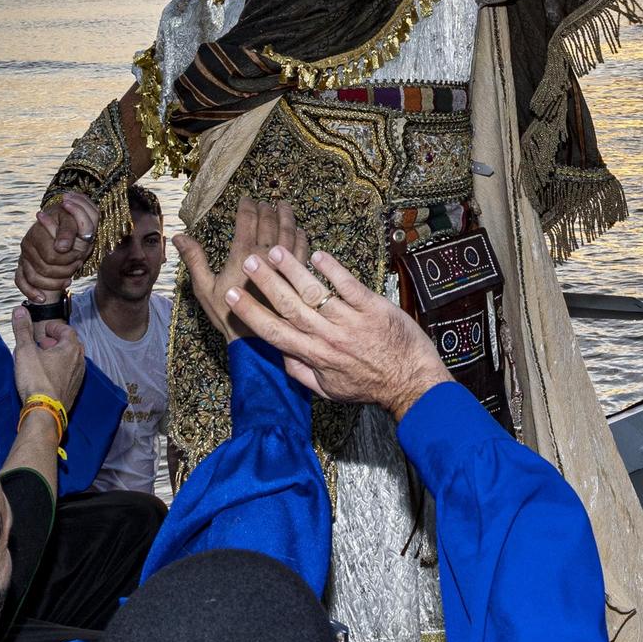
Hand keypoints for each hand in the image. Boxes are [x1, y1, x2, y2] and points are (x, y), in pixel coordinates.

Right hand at [11, 303, 85, 409]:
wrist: (44, 411)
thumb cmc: (36, 380)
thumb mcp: (25, 350)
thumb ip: (22, 329)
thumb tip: (19, 311)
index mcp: (71, 348)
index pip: (67, 330)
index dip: (55, 328)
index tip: (44, 329)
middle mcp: (79, 361)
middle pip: (70, 345)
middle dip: (56, 342)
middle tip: (42, 344)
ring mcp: (78, 377)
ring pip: (71, 360)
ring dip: (58, 357)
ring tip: (42, 360)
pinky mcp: (74, 390)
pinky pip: (69, 374)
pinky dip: (59, 370)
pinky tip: (46, 376)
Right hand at [15, 193, 96, 302]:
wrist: (67, 228)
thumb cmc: (73, 224)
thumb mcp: (75, 221)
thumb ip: (68, 231)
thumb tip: (61, 247)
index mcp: (38, 231)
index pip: (51, 256)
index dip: (68, 259)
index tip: (80, 257)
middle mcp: (27, 243)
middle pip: (43, 268)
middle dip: (64, 271)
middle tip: (77, 266)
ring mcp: (23, 256)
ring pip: (33, 277)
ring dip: (53, 283)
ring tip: (69, 279)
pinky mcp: (22, 266)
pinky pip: (20, 281)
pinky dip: (31, 291)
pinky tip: (42, 298)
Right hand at [172, 198, 309, 343]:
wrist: (254, 340)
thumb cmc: (228, 315)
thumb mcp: (204, 288)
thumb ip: (194, 259)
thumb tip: (179, 236)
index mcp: (243, 256)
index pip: (247, 221)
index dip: (247, 207)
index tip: (247, 199)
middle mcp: (267, 257)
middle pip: (270, 223)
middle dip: (267, 209)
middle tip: (266, 201)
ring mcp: (286, 266)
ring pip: (290, 233)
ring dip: (287, 217)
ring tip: (285, 206)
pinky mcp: (299, 276)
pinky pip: (303, 250)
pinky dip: (301, 237)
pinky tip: (299, 231)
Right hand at [223, 246, 451, 418]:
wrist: (412, 383)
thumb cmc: (370, 386)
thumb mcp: (329, 390)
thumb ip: (301, 373)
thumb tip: (278, 354)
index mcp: (315, 356)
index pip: (275, 331)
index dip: (250, 312)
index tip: (231, 295)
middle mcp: (329, 337)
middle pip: (290, 306)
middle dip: (266, 283)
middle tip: (248, 262)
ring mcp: (352, 321)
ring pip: (316, 293)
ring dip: (293, 271)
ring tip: (275, 251)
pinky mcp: (374, 308)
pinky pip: (349, 286)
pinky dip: (333, 269)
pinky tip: (317, 255)